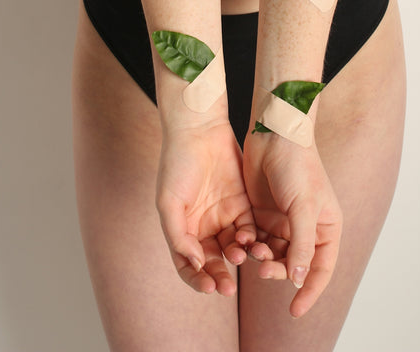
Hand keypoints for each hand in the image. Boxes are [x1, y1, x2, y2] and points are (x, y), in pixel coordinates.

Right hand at [156, 120, 255, 295]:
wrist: (198, 131)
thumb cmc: (177, 165)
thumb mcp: (169, 202)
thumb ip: (179, 235)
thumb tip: (195, 263)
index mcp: (182, 229)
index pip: (188, 265)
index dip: (197, 280)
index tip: (208, 287)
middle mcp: (203, 227)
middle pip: (213, 261)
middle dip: (220, 275)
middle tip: (228, 287)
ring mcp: (223, 216)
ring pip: (234, 247)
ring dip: (238, 258)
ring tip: (241, 257)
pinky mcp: (242, 203)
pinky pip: (249, 229)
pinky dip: (250, 239)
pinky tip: (250, 241)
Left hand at [242, 129, 342, 317]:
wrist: (273, 134)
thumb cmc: (298, 166)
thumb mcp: (303, 206)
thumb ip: (302, 243)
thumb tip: (299, 279)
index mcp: (326, 227)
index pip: (320, 269)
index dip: (309, 291)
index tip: (295, 311)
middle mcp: (305, 228)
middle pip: (292, 264)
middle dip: (278, 270)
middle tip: (262, 269)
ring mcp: (282, 221)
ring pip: (272, 254)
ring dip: (262, 258)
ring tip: (251, 250)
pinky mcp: (261, 213)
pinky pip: (255, 240)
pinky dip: (250, 245)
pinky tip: (242, 241)